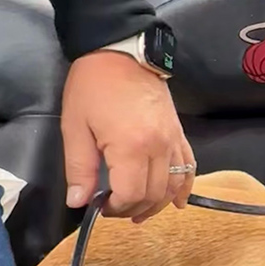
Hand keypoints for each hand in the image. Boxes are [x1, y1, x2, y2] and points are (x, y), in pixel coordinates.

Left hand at [62, 51, 193, 221]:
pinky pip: (189, 167)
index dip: (115, 208)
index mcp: (130, 147)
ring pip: (173, 185)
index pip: (130, 194)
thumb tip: (79, 202)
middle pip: (153, 194)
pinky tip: (176, 201)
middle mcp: (159, 147)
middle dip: (133, 208)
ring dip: (157, 204)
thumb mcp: (75, 127)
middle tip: (113, 209)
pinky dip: (184, 187)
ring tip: (139, 211)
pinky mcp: (179, 134)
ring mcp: (173, 141)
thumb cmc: (93, 88)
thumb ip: (79, 169)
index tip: (99, 207)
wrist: (122, 53)